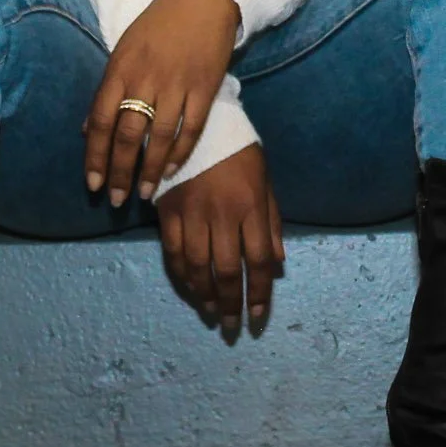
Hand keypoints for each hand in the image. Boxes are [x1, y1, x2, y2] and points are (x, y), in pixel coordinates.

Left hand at [82, 0, 239, 206]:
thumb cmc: (158, 24)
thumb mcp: (124, 50)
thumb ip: (107, 89)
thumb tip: (87, 129)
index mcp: (120, 68)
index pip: (100, 121)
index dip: (94, 156)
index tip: (92, 184)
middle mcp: (145, 79)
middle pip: (127, 135)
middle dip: (120, 172)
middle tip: (116, 199)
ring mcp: (176, 84)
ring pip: (159, 138)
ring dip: (150, 170)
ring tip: (145, 194)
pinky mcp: (204, 87)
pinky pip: (191, 128)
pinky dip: (181, 153)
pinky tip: (172, 170)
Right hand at [156, 144, 284, 334]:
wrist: (201, 120)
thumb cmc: (239, 151)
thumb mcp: (265, 181)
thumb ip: (271, 222)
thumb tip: (278, 265)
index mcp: (251, 205)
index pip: (259, 260)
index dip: (259, 293)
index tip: (257, 317)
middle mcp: (223, 213)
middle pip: (228, 270)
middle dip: (232, 303)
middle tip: (233, 326)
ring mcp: (192, 212)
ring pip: (198, 266)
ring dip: (205, 296)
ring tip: (213, 313)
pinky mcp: (168, 210)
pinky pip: (173, 252)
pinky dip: (182, 276)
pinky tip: (190, 289)